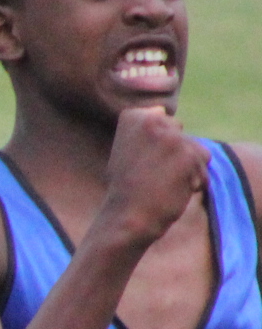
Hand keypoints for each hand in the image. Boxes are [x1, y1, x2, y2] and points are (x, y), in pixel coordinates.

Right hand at [98, 104, 206, 248]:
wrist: (126, 218)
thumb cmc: (125, 188)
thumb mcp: (125, 149)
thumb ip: (145, 127)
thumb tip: (161, 111)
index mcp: (133, 116)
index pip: (163, 120)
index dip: (155, 144)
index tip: (136, 161)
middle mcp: (153, 120)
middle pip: (181, 133)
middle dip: (173, 153)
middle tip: (148, 172)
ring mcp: (172, 138)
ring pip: (196, 149)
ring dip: (185, 169)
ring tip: (160, 183)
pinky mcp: (190, 156)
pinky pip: (204, 167)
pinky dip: (193, 182)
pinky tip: (171, 190)